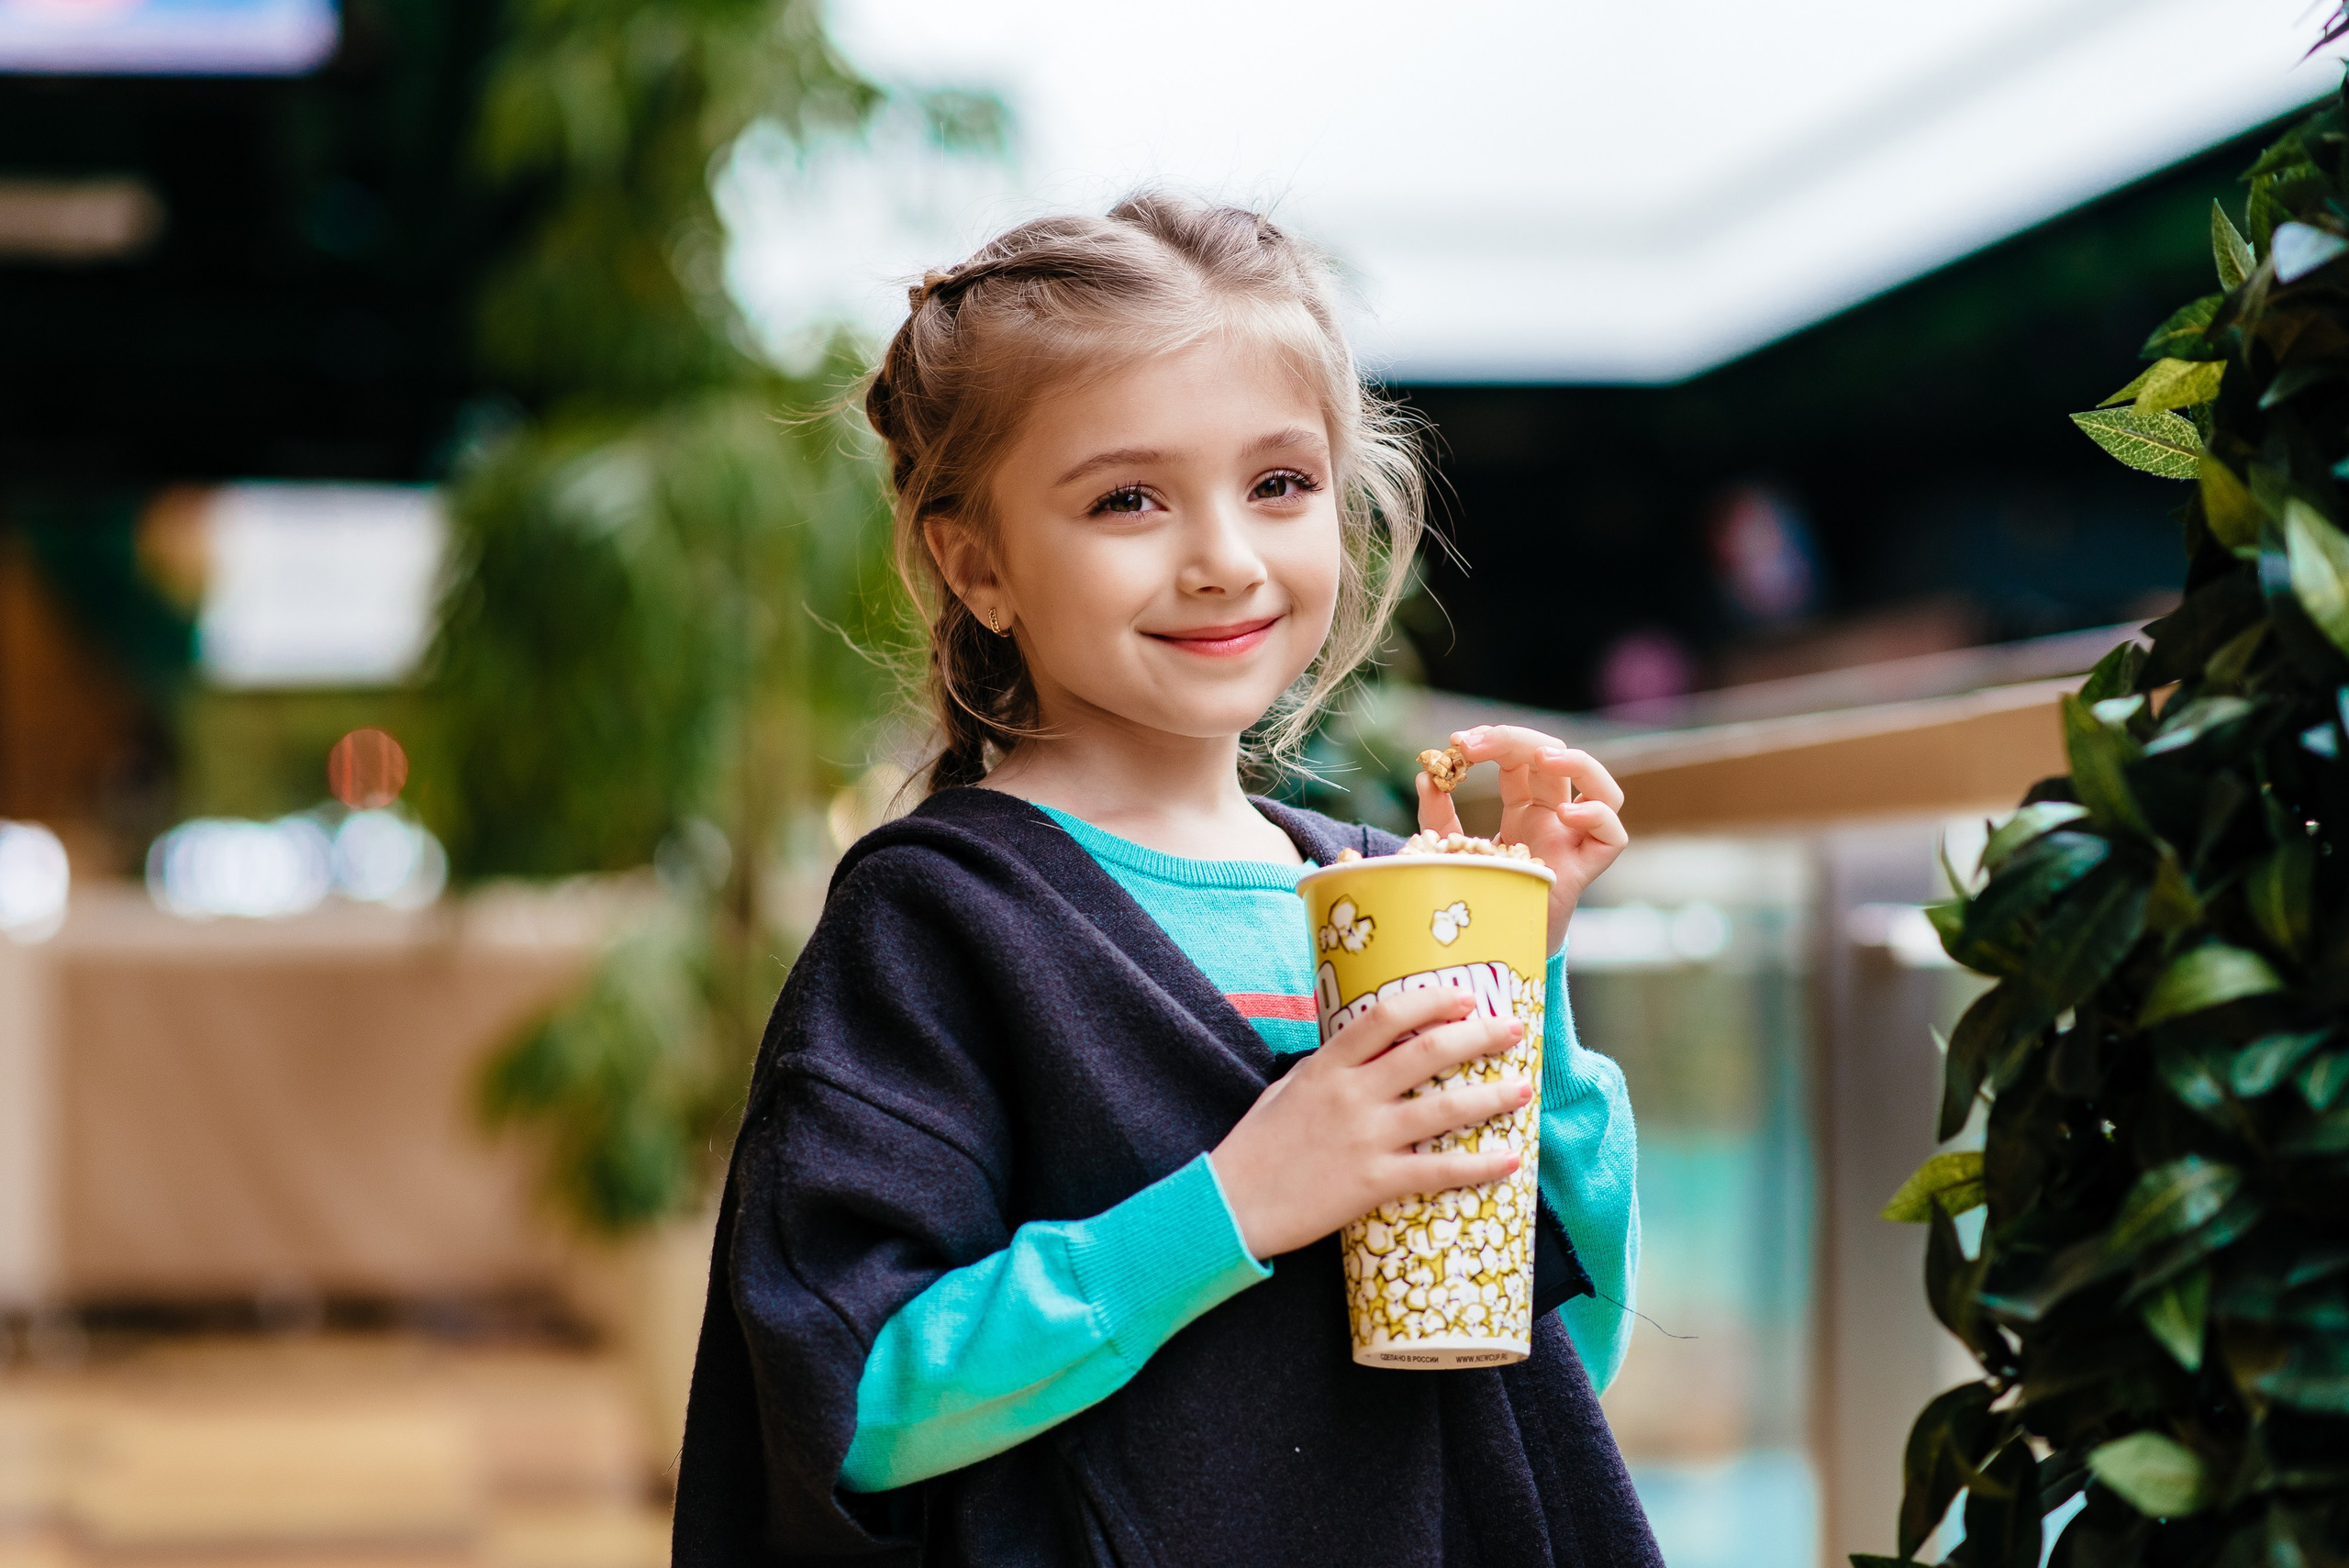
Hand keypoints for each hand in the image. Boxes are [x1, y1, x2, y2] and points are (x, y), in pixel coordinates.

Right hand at [1209, 987, 1529, 1259]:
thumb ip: (1329, 1068)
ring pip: (1443, 1108)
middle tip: (1512, 1029)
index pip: (1386, 1016)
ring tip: (1522, 1088)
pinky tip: (1508, 1160)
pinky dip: (1478, 1166)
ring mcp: (1365, 1138)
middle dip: (1478, 1036)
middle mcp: (1351, 1094)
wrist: (1232, 1205)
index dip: (1431, 1001)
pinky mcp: (1374, 1182)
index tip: (1464, 997)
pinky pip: (1438, 1171)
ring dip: (1491, 1096)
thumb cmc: (1257, 1147)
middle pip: (1427, 1052)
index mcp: (1327, 1066)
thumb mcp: (1287, 1088)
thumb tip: (1366, 1049)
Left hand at [1415, 725, 1627, 953]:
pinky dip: (1597, 816)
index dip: (1493, 741)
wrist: (1493, 949)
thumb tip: (1424, 775)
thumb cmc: (1477, 897)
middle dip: (1515, 741)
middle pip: (1555, 760)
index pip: (1518, 758)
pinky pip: (1613, 837)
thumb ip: (1437, 816)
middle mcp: (1554, 818)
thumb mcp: (1449, 850)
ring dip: (1578, 763)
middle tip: (1473, 745)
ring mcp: (1573, 842)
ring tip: (1542, 757)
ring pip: (1603, 789)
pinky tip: (1565, 813)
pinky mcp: (1585, 869)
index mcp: (1524, 808)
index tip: (1455, 744)